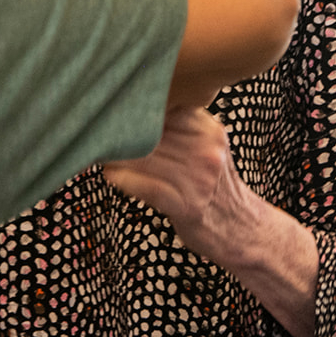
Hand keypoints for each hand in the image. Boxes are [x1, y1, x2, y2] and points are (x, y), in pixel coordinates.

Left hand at [104, 106, 318, 336]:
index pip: (164, 107)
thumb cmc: (214, 186)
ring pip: (143, 157)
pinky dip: (123, 179)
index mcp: (209, 129)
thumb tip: (129, 106)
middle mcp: (207, 150)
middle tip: (92, 129)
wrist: (243, 230)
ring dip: (115, 156)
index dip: (132, 108)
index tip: (106, 108)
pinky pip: (145, 185)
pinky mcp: (187, 205)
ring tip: (98, 153)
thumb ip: (179, 126)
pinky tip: (111, 176)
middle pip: (150, 131)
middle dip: (119, 132)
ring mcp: (199, 178)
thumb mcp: (206, 147)